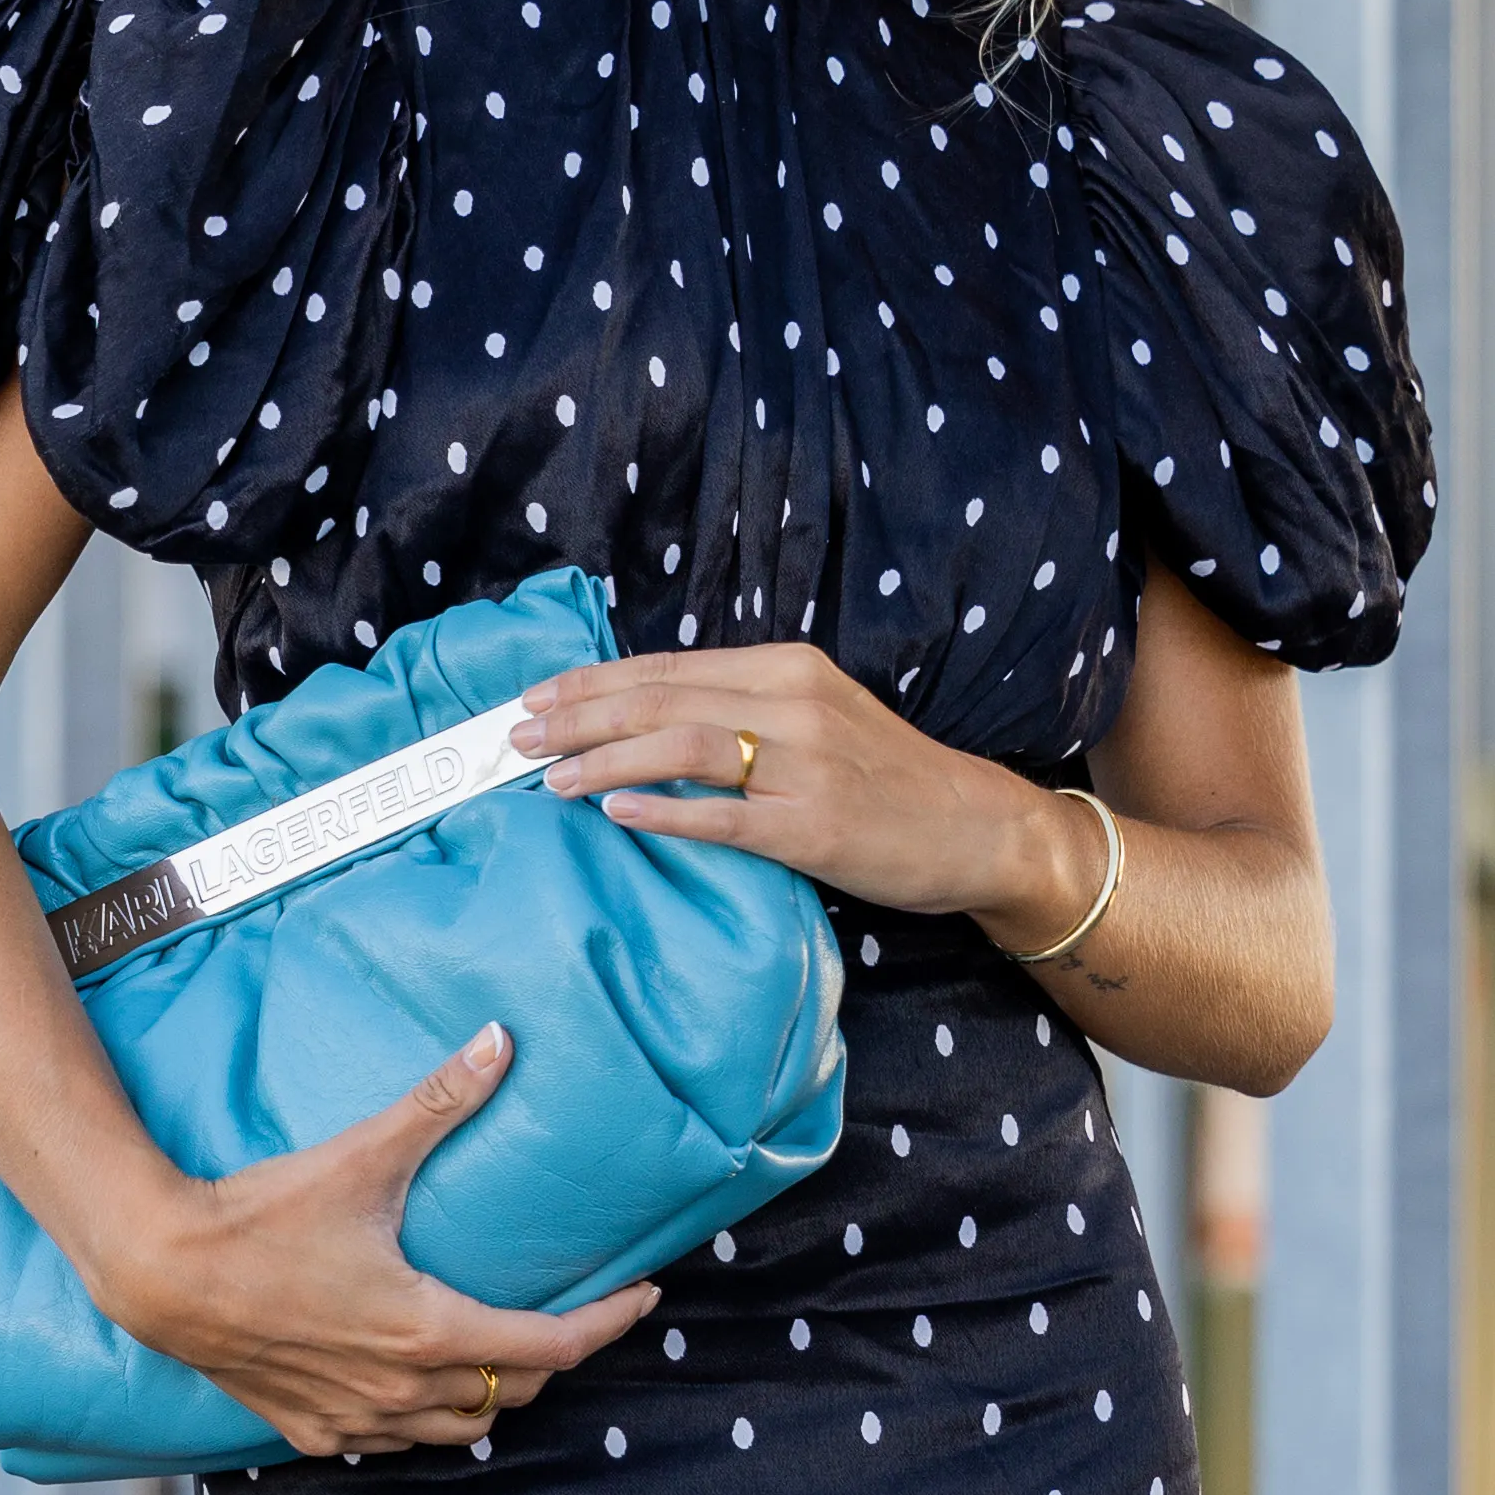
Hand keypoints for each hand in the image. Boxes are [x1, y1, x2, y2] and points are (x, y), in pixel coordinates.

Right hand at [75, 1025, 660, 1458]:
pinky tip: (417, 1388)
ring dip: (491, 1394)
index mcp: (428, 1329)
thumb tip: (501, 1041)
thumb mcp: (359, 1157)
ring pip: (458, 1429)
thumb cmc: (258, 1216)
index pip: (553, 1347)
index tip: (643, 1297)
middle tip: (573, 1314)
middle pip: (513, 1391)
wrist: (159, 1272)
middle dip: (555, 1356)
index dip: (610, 1324)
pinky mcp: (311, 1431)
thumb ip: (438, 1102)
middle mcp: (401, 1390)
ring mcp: (356, 1420)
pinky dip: (423, 1421)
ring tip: (504, 1350)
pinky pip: (393, 1446)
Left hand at [507, 640, 1110, 948]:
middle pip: (662, 698)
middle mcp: (793, 705)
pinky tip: (616, 814)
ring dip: (606, 761)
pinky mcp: (815, 828)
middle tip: (518, 734)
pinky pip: (726, 816)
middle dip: (579, 715)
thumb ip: (742, 708)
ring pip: (683, 746)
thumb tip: (647, 714)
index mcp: (787, 670)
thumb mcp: (817, 717)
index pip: (667, 667)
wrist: (975, 826)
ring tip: (549, 776)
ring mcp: (806, 766)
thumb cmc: (886, 778)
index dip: (592, 681)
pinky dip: (665, 812)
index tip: (535, 695)